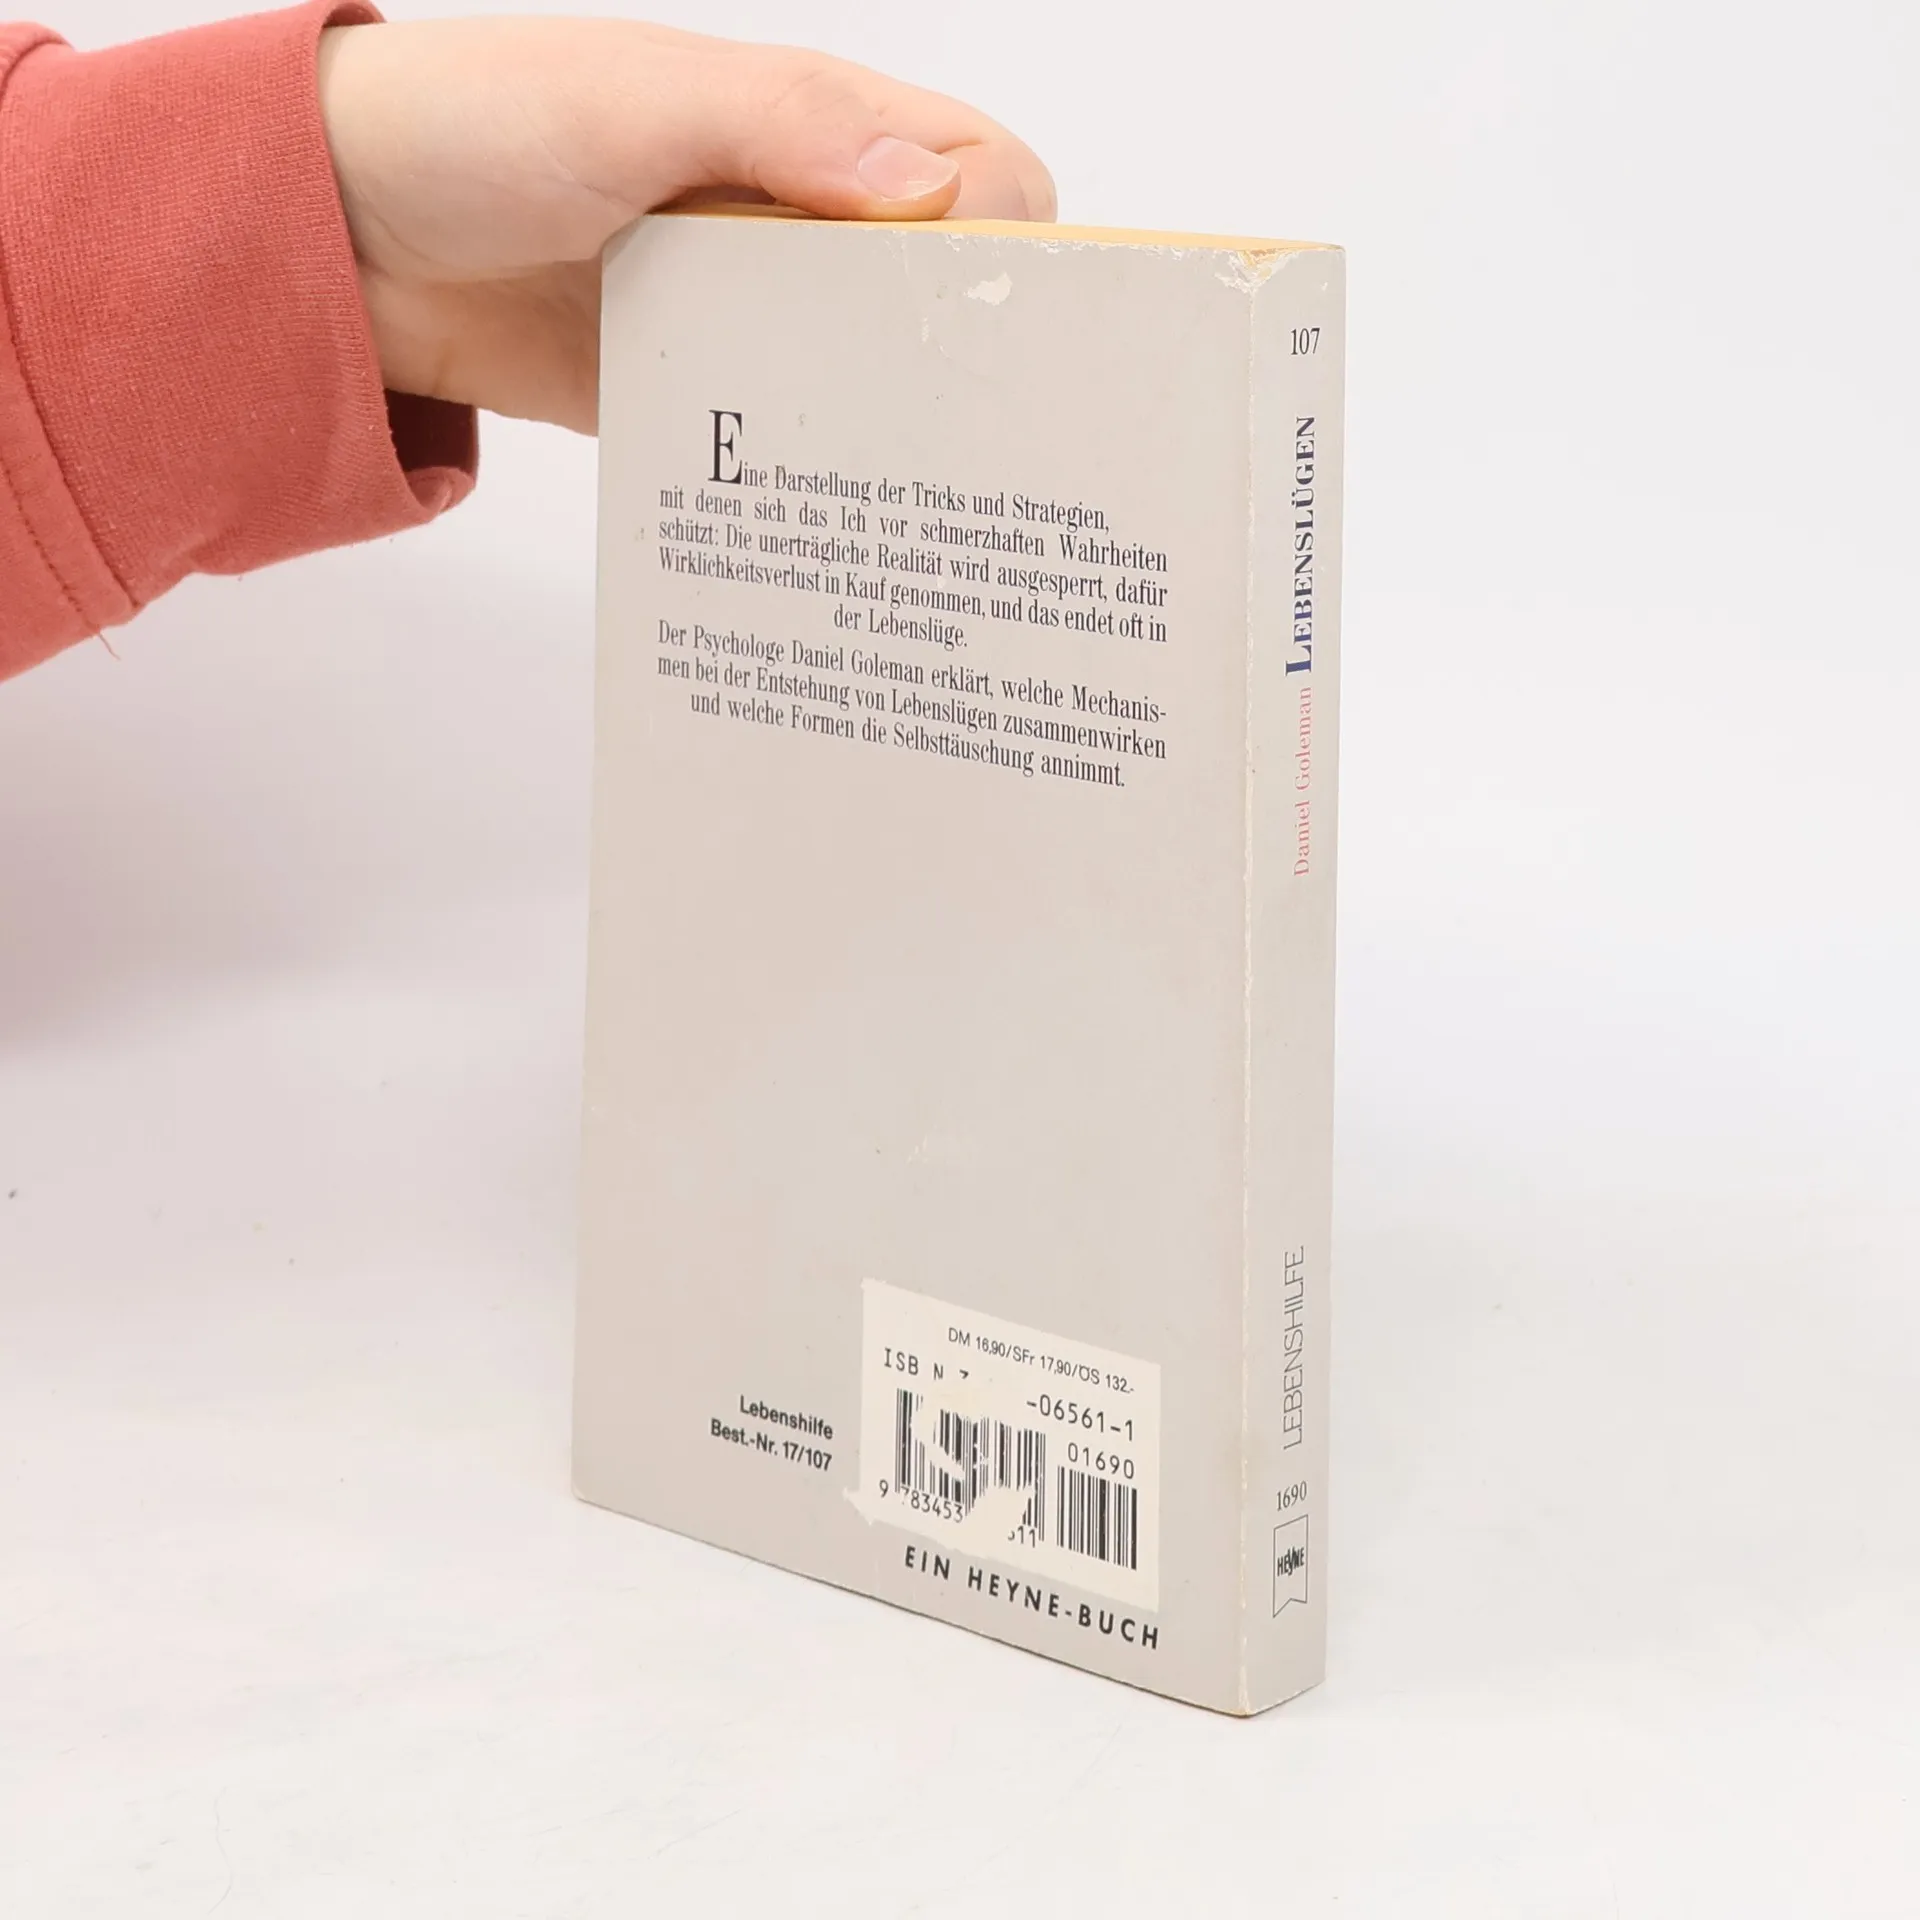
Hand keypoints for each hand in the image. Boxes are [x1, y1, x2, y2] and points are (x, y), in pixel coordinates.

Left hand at [316, 17, 1055, 433]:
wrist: (339, 234)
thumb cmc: (476, 124)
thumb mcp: (632, 101)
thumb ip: (778, 127)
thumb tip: (926, 191)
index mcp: (807, 126)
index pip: (975, 172)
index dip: (1005, 234)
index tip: (988, 314)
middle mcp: (793, 220)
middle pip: (934, 288)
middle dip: (969, 352)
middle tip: (977, 436)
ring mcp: (744, 313)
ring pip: (867, 373)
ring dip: (894, 426)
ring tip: (920, 499)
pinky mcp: (693, 393)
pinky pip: (777, 439)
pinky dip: (807, 476)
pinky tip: (825, 523)